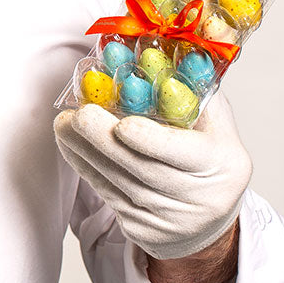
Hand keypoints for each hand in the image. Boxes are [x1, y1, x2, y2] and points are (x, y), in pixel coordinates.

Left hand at [53, 93, 251, 259]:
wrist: (209, 220)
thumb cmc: (208, 156)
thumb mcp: (215, 123)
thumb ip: (191, 90)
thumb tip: (152, 53)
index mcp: (220, 165)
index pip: (180, 154)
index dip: (149, 140)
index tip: (122, 124)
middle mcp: (196, 198)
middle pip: (140, 169)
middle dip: (102, 139)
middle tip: (78, 114)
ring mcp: (166, 219)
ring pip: (115, 181)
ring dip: (83, 149)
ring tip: (64, 122)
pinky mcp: (140, 229)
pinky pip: (105, 192)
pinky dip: (83, 165)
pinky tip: (68, 142)